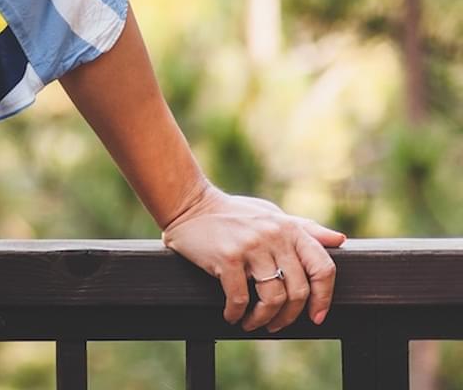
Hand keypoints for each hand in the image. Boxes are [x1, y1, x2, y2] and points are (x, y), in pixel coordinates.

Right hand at [161, 184, 343, 331]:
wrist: (188, 204)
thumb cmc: (233, 213)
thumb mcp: (272, 215)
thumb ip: (305, 229)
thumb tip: (340, 241)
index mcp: (290, 229)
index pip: (323, 268)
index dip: (324, 298)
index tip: (316, 316)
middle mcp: (275, 237)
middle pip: (298, 291)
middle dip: (289, 316)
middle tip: (276, 325)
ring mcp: (252, 247)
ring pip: (272, 299)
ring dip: (263, 319)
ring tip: (252, 323)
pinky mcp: (227, 257)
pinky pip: (241, 298)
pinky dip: (237, 313)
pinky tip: (232, 315)